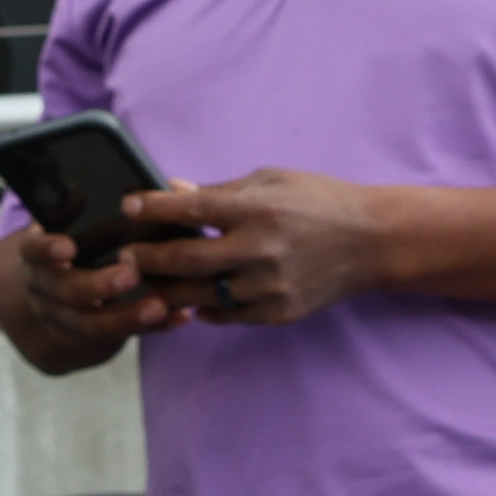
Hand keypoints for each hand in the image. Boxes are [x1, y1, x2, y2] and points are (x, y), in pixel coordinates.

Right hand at [0, 220, 185, 372]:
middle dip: (97, 285)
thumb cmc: (65, 251)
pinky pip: (124, 336)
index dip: (46, 250)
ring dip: (129, 316)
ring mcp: (65, 319)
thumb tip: (81, 192)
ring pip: (93, 325)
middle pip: (66, 292)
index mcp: (36, 258)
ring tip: (160, 305)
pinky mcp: (93, 338)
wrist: (48, 301)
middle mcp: (46, 291)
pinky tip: (179, 316)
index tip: (67, 247)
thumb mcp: (57, 231)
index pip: (33, 251)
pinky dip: (153, 327)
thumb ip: (67, 213)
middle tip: (130, 274)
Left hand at [118, 168, 391, 326]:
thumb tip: (173, 190)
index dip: (152, 209)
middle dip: (147, 258)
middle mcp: (260, 249)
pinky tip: (189, 300)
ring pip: (200, 295)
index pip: (190, 209)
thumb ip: (220, 191)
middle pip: (185, 260)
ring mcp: (270, 286)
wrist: (372, 241)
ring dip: (168, 290)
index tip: (128, 207)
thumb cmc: (319, 202)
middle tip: (123, 257)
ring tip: (147, 283)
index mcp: (257, 208)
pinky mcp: (278, 312)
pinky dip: (204, 308)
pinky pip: (227, 315)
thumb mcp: (272, 180)